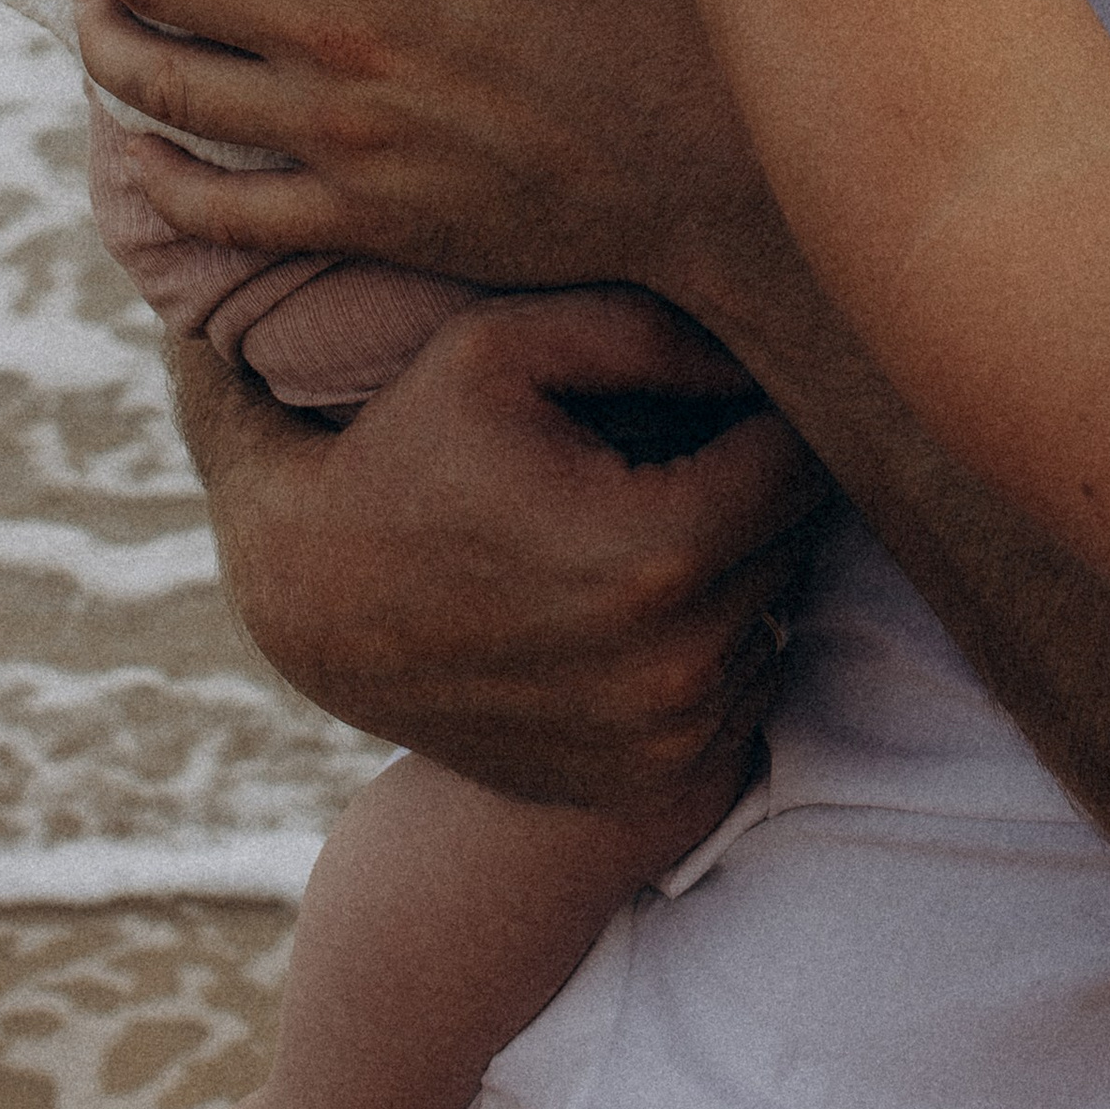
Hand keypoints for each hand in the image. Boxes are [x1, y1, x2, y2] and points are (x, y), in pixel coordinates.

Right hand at [168, 303, 824, 803]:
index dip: (764, 413)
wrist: (311, 606)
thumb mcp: (502, 348)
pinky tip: (624, 600)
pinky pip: (742, 684)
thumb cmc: (408, 450)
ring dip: (732, 564)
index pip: (798, 461)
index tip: (708, 396)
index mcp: (655, 551)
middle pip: (792, 539)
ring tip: (637, 522)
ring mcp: (663, 737)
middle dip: (747, 486)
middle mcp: (674, 666)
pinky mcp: (646, 778)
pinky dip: (706, 638)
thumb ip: (649, 330)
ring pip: (774, 611)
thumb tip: (764, 351)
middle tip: (664, 451)